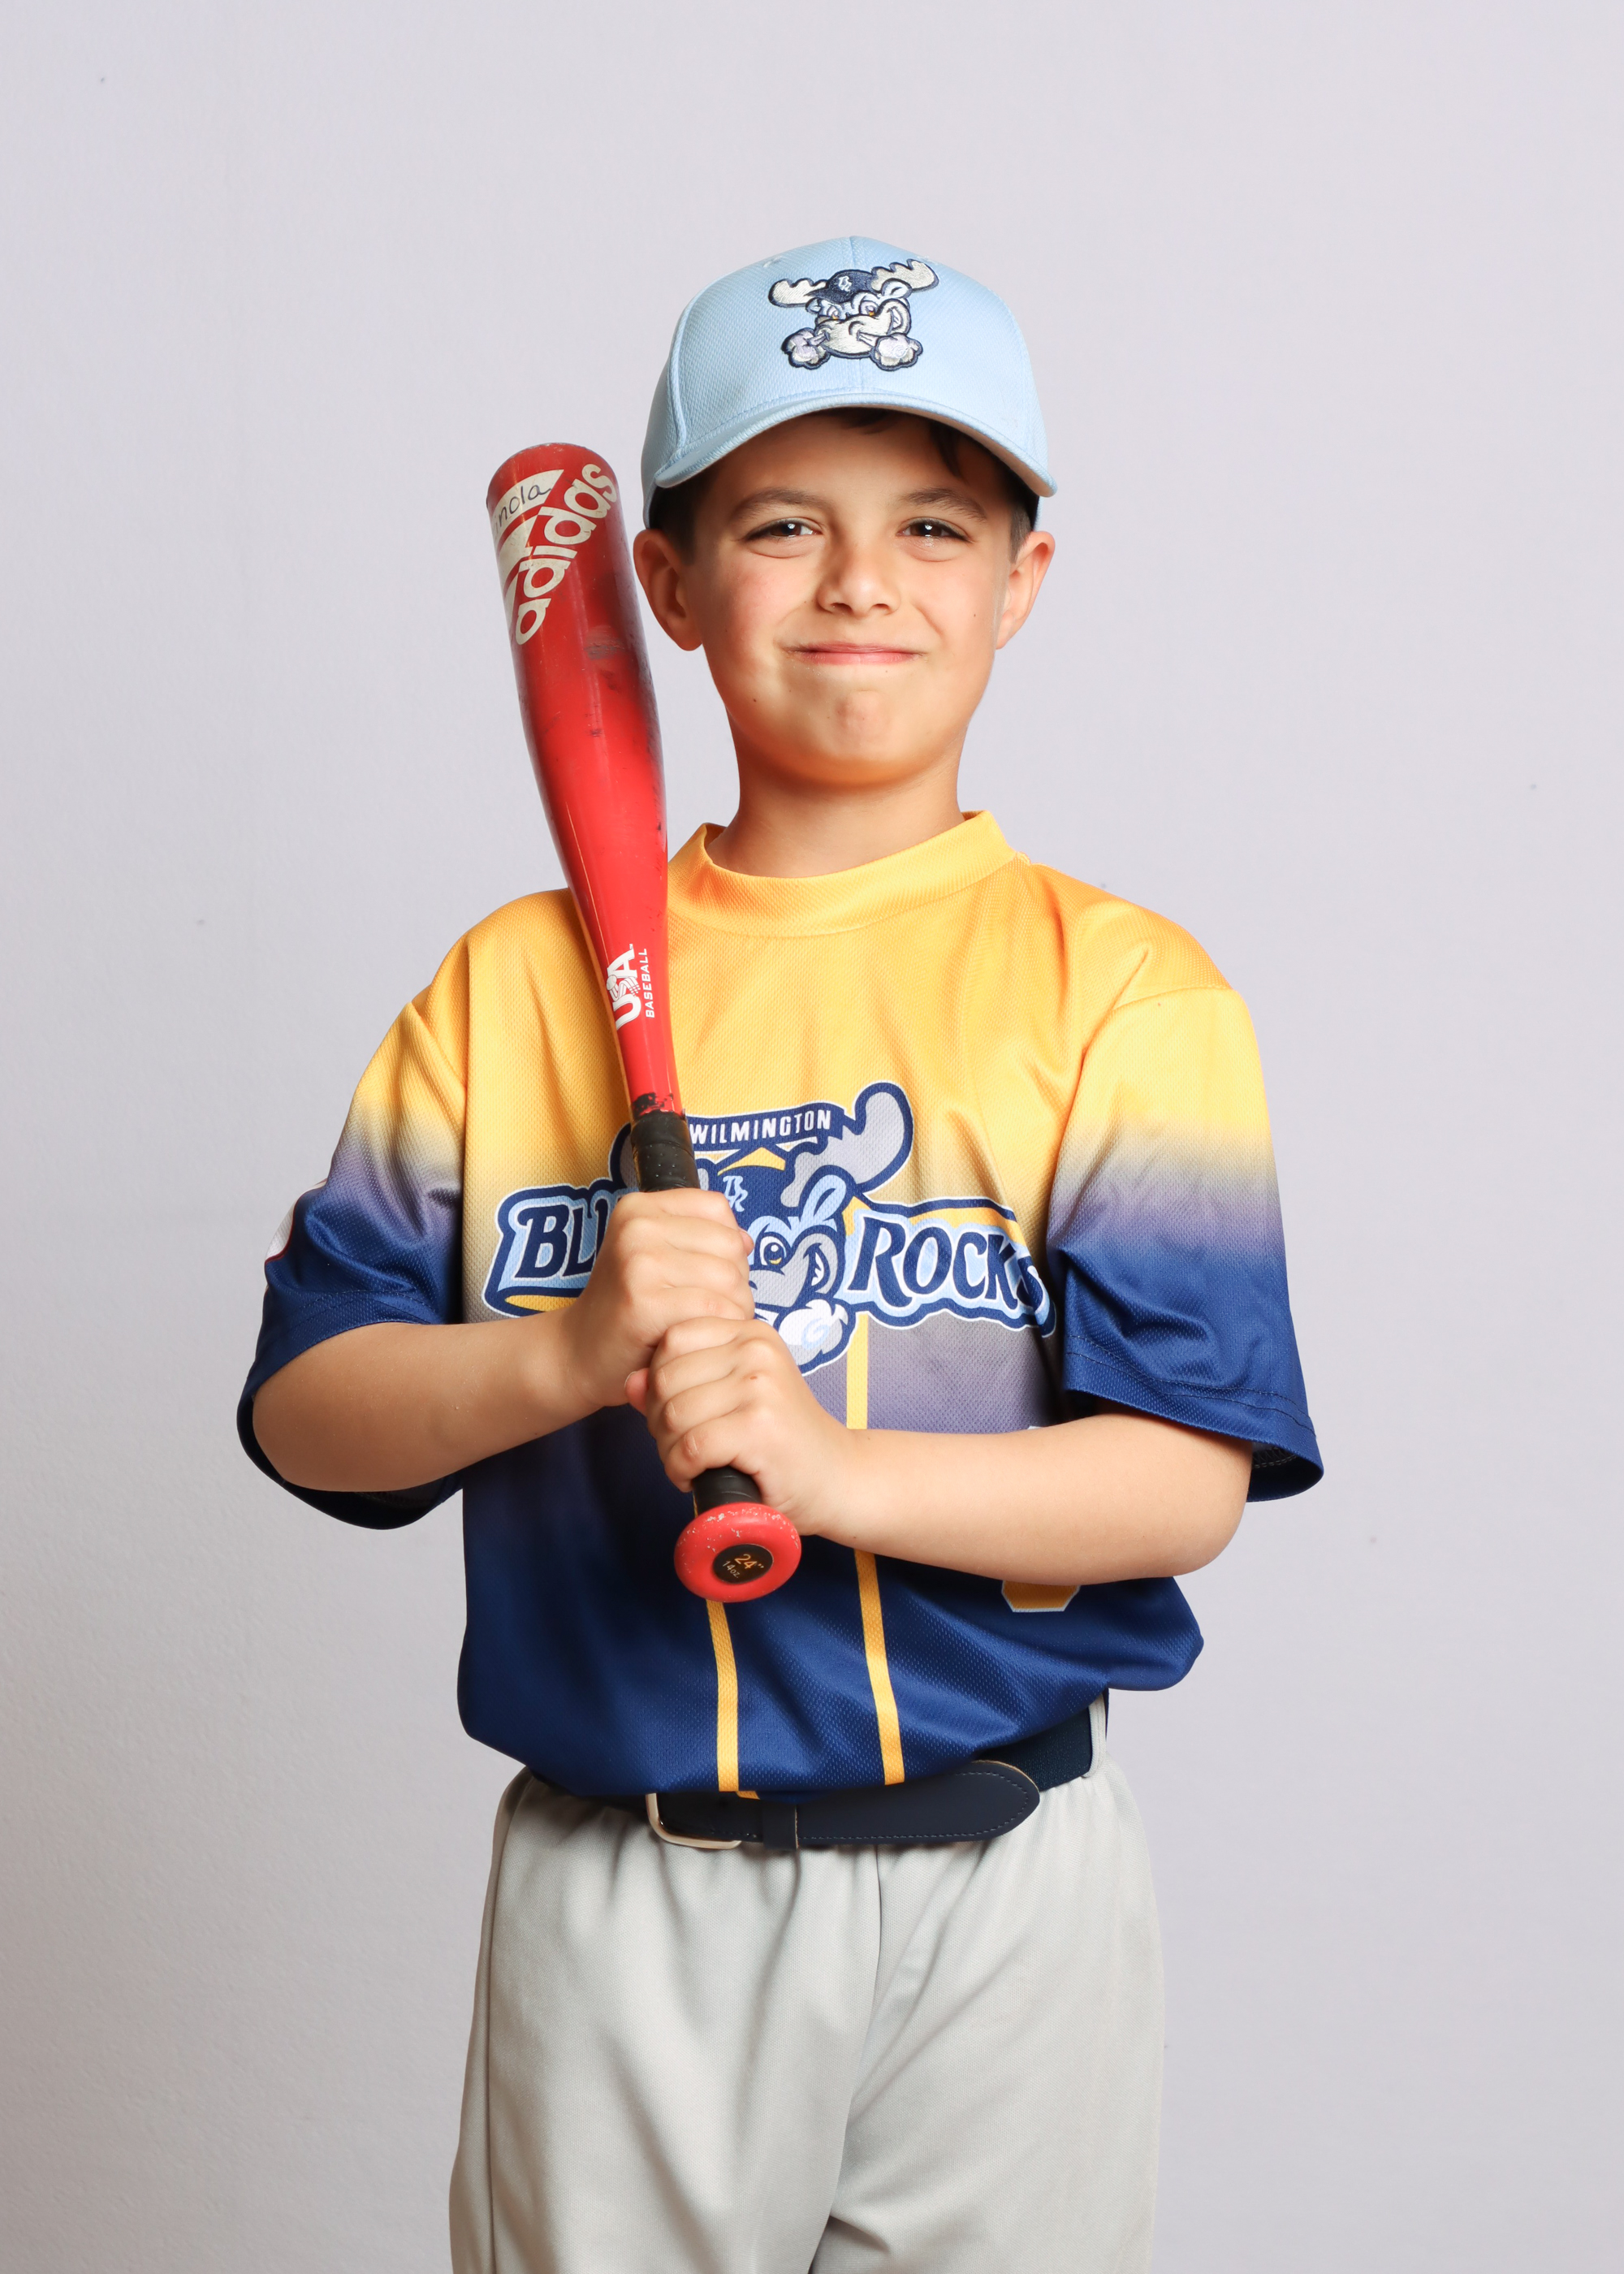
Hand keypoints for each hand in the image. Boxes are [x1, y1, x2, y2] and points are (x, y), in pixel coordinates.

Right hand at [556, 1190, 754, 1415]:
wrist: (579, 1353)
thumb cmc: (627, 1306)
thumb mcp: (656, 1256)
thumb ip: (702, 1238)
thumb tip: (747, 1241)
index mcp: (639, 1207)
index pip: (718, 1209)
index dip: (726, 1245)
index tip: (703, 1273)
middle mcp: (637, 1226)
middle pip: (730, 1245)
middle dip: (734, 1282)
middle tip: (705, 1307)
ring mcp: (639, 1263)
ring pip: (730, 1280)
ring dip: (732, 1310)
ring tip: (702, 1324)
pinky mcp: (645, 1302)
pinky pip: (715, 1311)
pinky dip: (718, 1330)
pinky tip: (696, 1338)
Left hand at [626, 1315, 860, 1534]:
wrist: (836, 1479)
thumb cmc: (779, 1442)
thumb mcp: (730, 1400)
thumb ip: (679, 1386)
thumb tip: (628, 1381)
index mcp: (749, 1332)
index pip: (671, 1340)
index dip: (659, 1383)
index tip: (678, 1414)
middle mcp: (756, 1349)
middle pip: (665, 1378)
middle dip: (658, 1421)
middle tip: (679, 1447)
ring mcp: (759, 1386)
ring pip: (673, 1414)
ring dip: (667, 1450)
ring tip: (688, 1464)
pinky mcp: (759, 1426)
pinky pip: (689, 1446)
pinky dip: (680, 1470)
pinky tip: (692, 1478)